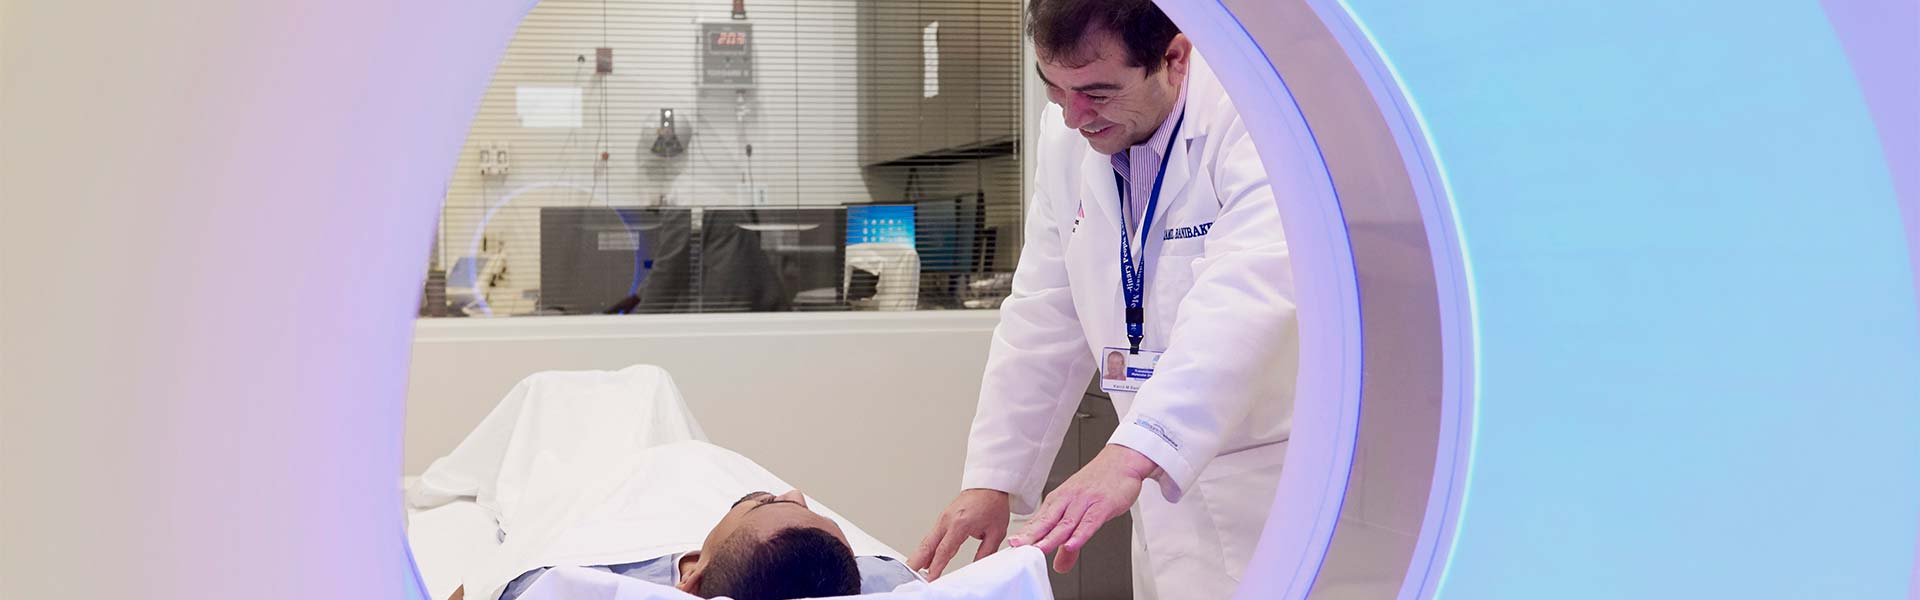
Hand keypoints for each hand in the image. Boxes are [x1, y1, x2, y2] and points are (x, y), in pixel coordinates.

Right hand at [908, 488, 1010, 579]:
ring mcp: (943, 518)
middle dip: (917, 561)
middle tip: (909, 574)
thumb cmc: (992, 504)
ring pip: (927, 540)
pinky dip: (926, 547)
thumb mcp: (996, 532)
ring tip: (913, 569)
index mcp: (960, 524)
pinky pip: (931, 535)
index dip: (936, 566)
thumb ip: (986, 552)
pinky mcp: (943, 518)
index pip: (944, 550)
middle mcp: (947, 520)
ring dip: (919, 555)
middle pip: (927, 544)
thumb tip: (977, 566)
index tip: (930, 578)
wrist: (989, 485)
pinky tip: (924, 558)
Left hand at [1009, 445, 1155, 572]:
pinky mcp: (1102, 506)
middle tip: (1017, 547)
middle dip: (1031, 535)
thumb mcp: (1081, 510)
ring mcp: (1085, 502)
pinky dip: (1080, 534)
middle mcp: (1069, 500)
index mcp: (1060, 500)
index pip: (1039, 520)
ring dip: (1051, 537)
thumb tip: (1059, 565)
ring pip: (1065, 523)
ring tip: (1039, 550)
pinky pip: (1089, 522)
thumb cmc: (1099, 482)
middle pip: (1047, 521)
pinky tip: (1071, 545)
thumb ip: (1070, 542)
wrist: (1121, 461)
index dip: (1026, 534)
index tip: (1013, 545)